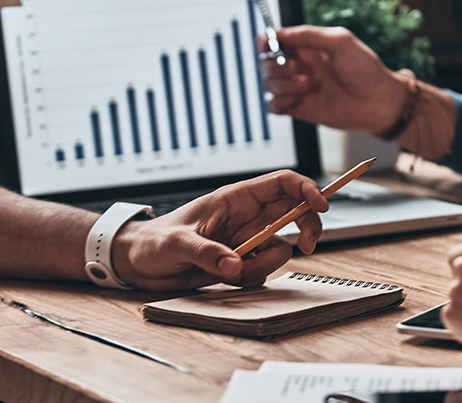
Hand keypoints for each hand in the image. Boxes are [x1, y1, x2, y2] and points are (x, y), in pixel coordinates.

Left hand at [110, 170, 328, 290]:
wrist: (139, 264)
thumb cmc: (153, 242)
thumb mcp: (176, 244)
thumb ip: (206, 253)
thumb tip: (234, 266)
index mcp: (235, 198)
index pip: (282, 183)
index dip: (307, 189)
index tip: (322, 205)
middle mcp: (246, 217)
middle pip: (295, 213)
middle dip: (307, 227)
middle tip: (307, 245)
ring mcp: (245, 240)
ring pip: (279, 248)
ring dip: (263, 265)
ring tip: (229, 271)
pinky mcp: (241, 262)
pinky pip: (262, 271)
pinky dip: (250, 279)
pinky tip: (224, 278)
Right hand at [261, 26, 408, 134]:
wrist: (378, 102)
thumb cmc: (365, 70)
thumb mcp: (340, 41)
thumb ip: (308, 35)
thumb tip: (280, 33)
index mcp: (307, 47)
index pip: (274, 41)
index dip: (265, 41)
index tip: (267, 44)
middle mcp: (300, 67)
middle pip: (266, 62)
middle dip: (275, 65)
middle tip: (297, 68)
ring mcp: (298, 88)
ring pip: (268, 84)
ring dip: (282, 84)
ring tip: (307, 85)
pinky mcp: (299, 109)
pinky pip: (273, 106)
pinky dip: (278, 102)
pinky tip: (295, 100)